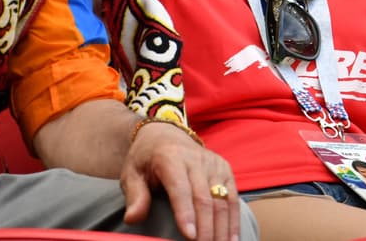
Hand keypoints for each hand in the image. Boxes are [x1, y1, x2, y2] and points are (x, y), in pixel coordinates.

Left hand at [121, 120, 240, 240]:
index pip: (180, 188)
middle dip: (206, 228)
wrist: (164, 135)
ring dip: (223, 228)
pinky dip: (234, 220)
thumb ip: (134, 196)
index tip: (190, 237)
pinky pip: (232, 197)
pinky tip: (232, 239)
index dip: (186, 213)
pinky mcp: (224, 168)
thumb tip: (133, 218)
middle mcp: (195, 158)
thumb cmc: (146, 159)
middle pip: (205, 198)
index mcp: (170, 157)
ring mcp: (212, 163)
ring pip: (222, 199)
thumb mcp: (132, 173)